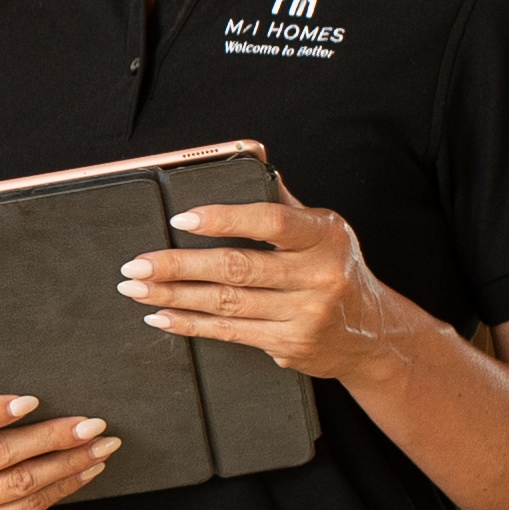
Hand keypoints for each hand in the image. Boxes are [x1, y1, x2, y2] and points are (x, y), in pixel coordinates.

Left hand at [116, 178, 419, 379]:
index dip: (222, 219)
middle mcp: (319, 275)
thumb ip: (284, 204)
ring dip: (173, 296)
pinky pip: (230, 332)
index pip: (270, 221)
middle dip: (178, 265)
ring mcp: (305, 314)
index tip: (180, 219)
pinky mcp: (289, 344)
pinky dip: (190, 324)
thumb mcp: (324, 232)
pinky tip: (161, 316)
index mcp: (325, 236)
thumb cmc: (337, 269)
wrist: (372, 332)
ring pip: (226, 303)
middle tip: (136, 264)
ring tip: (136, 288)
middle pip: (236, 268)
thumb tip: (249, 165)